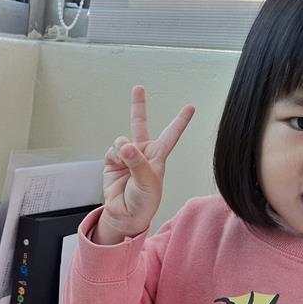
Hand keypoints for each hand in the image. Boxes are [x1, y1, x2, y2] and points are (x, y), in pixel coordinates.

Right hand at [99, 85, 194, 239]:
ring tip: (126, 161)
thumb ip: (137, 162)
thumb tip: (125, 145)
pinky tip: (118, 164)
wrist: (125, 215)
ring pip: (122, 139)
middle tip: (138, 88)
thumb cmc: (143, 202)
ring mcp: (126, 156)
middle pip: (140, 124)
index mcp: (158, 157)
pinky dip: (114, 156)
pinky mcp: (112, 161)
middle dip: (138, 106)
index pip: (171, 134)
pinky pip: (111, 150)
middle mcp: (142, 153)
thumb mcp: (148, 183)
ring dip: (122, 149)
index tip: (191, 106)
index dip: (180, 120)